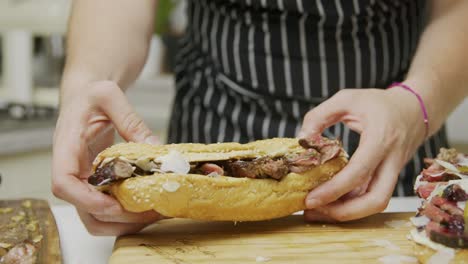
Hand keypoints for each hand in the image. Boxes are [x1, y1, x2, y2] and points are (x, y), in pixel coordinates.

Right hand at [52, 80, 161, 234]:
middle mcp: (71, 168)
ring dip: (122, 223)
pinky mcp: (96, 183)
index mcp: (67, 145)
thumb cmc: (91, 95)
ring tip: (153, 213)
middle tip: (148, 211)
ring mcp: (83, 180)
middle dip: (116, 217)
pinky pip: (106, 209)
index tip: (113, 203)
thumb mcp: (109, 95)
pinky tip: (148, 207)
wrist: (86, 98)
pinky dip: (126, 216)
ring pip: (94, 217)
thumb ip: (131, 120)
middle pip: (83, 209)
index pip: (62, 182)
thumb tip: (155, 149)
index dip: (85, 199)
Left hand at [299, 88, 425, 221]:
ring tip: (318, 211)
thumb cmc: (379, 103)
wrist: (415, 109)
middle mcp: (392, 159)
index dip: (334, 189)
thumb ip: (319, 116)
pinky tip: (330, 202)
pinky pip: (372, 196)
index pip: (360, 171)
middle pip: (376, 199)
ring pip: (376, 203)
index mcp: (381, 138)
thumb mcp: (346, 99)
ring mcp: (393, 171)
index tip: (311, 198)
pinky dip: (352, 203)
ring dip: (347, 213)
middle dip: (344, 212)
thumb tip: (302, 140)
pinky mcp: (389, 177)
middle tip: (314, 211)